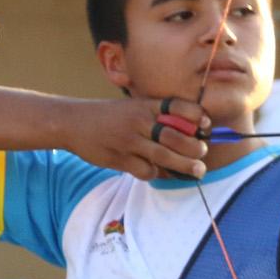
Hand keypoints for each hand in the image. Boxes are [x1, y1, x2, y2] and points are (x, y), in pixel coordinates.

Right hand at [68, 97, 210, 180]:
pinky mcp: (119, 158)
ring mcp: (129, 140)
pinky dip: (154, 173)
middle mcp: (139, 121)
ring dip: (185, 165)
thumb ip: (159, 117)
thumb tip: (193, 134)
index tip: (206, 126)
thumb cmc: (111, 117)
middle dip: (195, 147)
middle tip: (202, 152)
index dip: (197, 116)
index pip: (179, 107)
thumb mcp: (134, 107)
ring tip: (198, 171)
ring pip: (164, 156)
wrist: (73, 122)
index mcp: (146, 105)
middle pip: (176, 136)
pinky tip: (152, 169)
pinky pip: (145, 170)